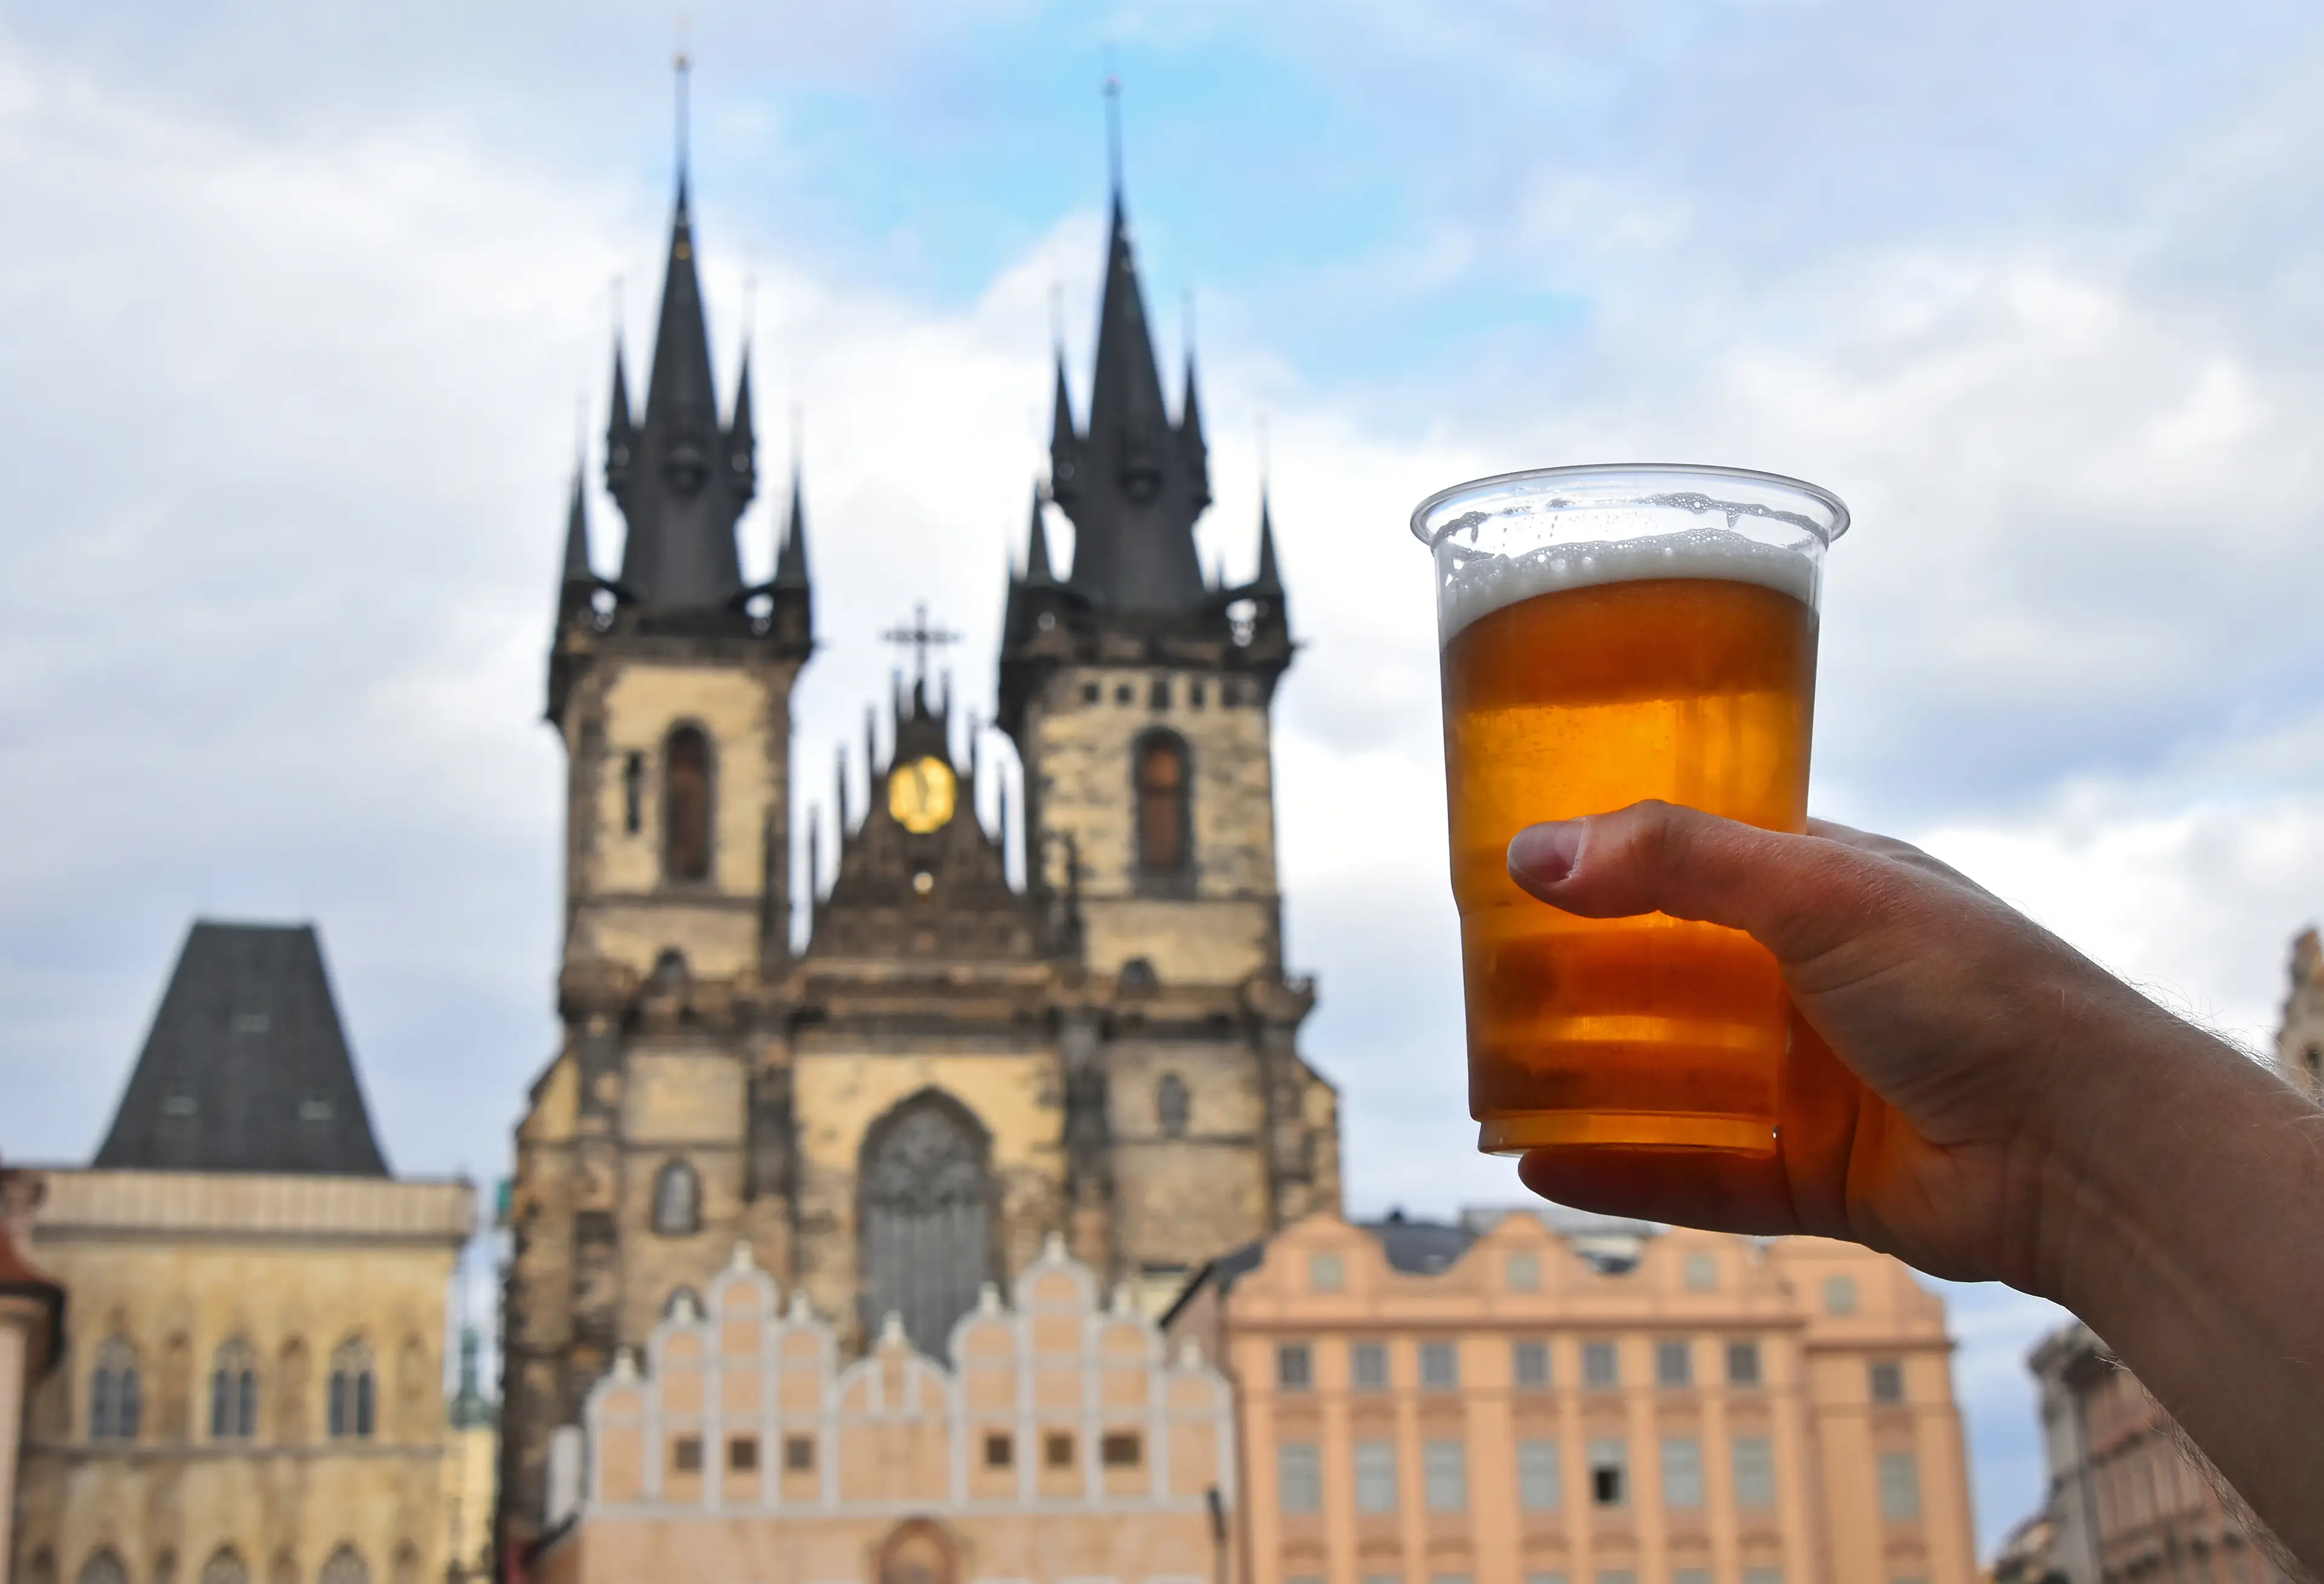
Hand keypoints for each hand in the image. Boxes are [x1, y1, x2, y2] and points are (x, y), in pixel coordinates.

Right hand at [1504, 800, 2240, 1293]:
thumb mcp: (1817, 890)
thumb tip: (1531, 851)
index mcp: (1816, 890)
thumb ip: (1674, 862)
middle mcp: (1804, 982)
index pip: (1686, 862)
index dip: (1603, 865)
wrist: (2086, 1144)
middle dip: (1572, 986)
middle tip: (1479, 985)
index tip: (1511, 871)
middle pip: (1660, 981)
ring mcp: (1804, 1083)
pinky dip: (1618, 1172)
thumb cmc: (1972, 985)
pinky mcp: (1807, 1176)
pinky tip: (1537, 1165)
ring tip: (1486, 1083)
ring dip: (1583, 1084)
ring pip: (1666, 1083)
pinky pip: (1691, 1176)